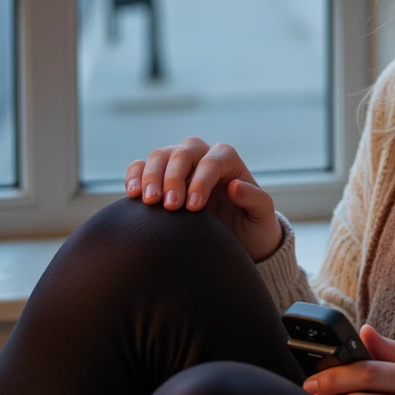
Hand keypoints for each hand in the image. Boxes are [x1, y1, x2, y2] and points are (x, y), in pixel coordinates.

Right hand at [124, 139, 282, 262]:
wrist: (234, 241)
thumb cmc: (251, 227)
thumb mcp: (262, 217)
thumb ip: (255, 200)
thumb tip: (235, 186)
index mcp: (228, 161)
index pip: (211, 161)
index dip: (200, 181)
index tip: (193, 207)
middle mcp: (202, 156)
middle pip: (183, 152)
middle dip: (174, 177)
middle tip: (169, 206)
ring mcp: (179, 165)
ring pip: (160, 156)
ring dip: (151, 176)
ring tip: (149, 202)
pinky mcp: (159, 178)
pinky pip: (141, 167)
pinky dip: (135, 176)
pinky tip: (132, 195)